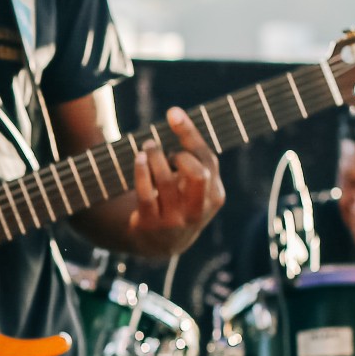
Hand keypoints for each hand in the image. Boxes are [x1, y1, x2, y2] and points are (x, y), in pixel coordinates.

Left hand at [128, 107, 224, 254]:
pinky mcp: (151, 224)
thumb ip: (193, 154)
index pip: (208, 160)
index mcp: (215, 196)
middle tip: (161, 147)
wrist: (162, 242)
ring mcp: (175, 219)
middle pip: (197, 174)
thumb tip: (176, 113)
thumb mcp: (194, 183)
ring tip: (147, 147)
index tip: (173, 112)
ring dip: (154, 157)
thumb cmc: (180, 200)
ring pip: (167, 180)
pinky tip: (139, 158)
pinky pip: (146, 193)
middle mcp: (198, 210)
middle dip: (179, 155)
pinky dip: (142, 171)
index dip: (190, 134)